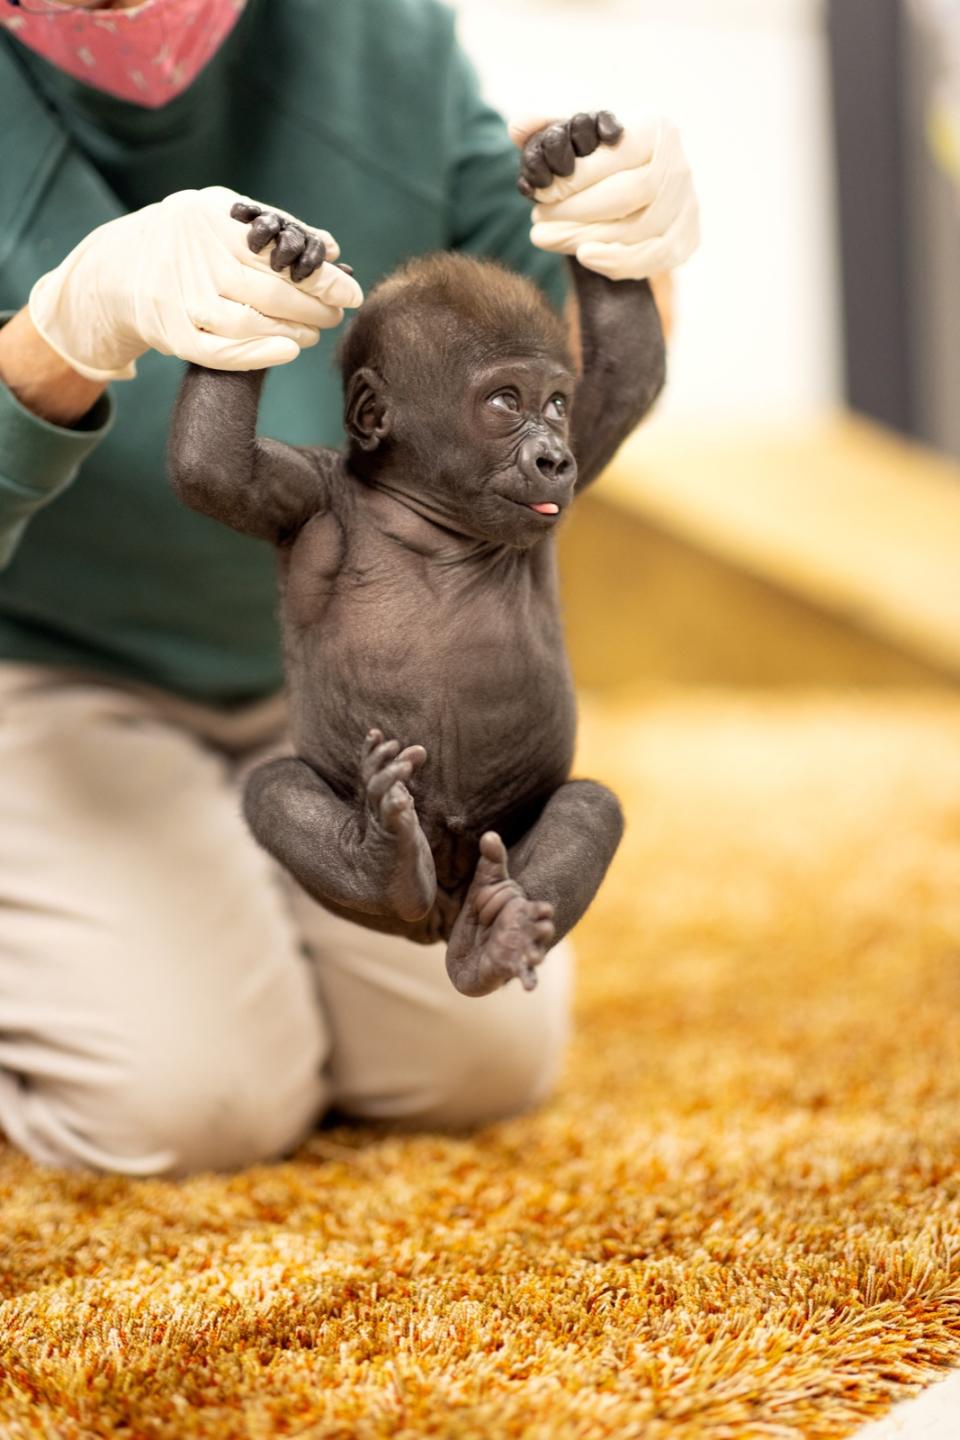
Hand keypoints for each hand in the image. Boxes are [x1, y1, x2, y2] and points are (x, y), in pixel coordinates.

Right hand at [28, 186, 363, 381]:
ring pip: (248, 324)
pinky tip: (289, 351)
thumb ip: (278, 228)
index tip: (351, 292)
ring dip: (292, 332)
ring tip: (314, 331)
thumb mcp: (225, 214)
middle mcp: (192, 257)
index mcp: (209, 219)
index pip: (279, 254)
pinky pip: (220, 352)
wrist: (120, 266)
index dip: (321, 278)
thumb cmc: (190, 239)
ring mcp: (178, 299)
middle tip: (336, 314)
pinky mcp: (169, 334)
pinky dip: (259, 355)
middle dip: (313, 307)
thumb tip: (332, 250)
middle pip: (268, 292)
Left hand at [509, 111, 699, 280]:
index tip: (542, 191)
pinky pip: (653, 258)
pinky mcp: (688, 238)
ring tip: (547, 237)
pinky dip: (617, 262)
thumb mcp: (572, 136)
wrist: (627, 191)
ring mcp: (687, 204)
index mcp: (655, 127)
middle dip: (576, 210)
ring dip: (586, 237)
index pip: (617, 154)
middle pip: (628, 194)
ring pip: (638, 230)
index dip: (577, 177)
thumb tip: (517, 125)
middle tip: (538, 218)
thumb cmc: (595, 161)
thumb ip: (545, 125)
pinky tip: (584, 256)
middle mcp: (678, 164)